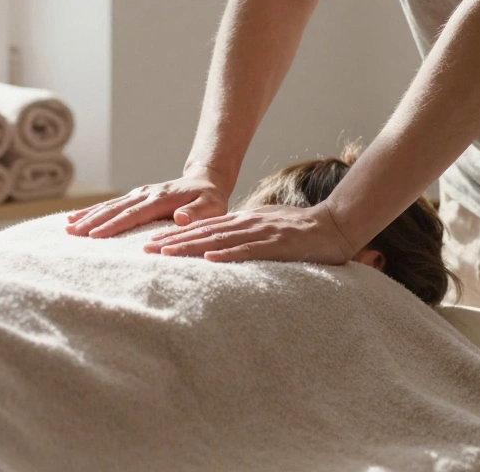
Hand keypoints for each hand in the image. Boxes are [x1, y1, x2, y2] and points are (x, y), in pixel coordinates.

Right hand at [65, 174, 229, 238]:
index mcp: (161, 200)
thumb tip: (181, 218)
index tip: (95, 235)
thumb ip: (198, 213)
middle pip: (115, 209)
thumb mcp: (211, 207)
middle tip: (73, 233)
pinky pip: (110, 205)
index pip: (133, 214)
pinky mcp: (135, 197)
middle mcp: (145, 194)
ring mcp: (138, 194)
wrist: (205, 182)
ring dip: (88, 216)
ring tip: (68, 227)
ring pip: (109, 206)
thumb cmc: (210, 200)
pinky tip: (76, 218)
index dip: (114, 225)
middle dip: (93, 221)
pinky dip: (92, 211)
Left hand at [142, 204, 353, 263]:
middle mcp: (246, 223)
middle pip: (203, 232)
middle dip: (173, 240)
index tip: (151, 242)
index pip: (202, 227)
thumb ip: (242, 234)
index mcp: (242, 220)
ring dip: (191, 247)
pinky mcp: (277, 244)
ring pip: (219, 239)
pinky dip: (228, 254)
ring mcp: (260, 232)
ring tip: (167, 253)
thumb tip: (219, 246)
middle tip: (145, 248)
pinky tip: (210, 259)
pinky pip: (249, 250)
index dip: (175, 235)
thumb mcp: (264, 227)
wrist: (333, 224)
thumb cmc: (299, 230)